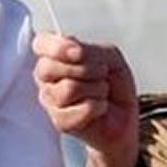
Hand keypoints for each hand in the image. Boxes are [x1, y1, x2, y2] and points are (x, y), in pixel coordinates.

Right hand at [32, 33, 143, 166]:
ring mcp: (49, 103)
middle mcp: (45, 80)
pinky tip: (99, 111)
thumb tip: (71, 48)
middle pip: (50, 66)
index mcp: (54, 58)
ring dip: (94, 89)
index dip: (60, 46)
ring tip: (101, 96)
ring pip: (64, 88)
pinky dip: (95, 107)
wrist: (125, 122)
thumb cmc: (115, 89)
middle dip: (86, 69)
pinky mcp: (59, 123)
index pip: (41, 43)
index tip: (80, 51)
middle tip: (100, 78)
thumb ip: (89, 49)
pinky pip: (75, 110)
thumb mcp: (109, 59)